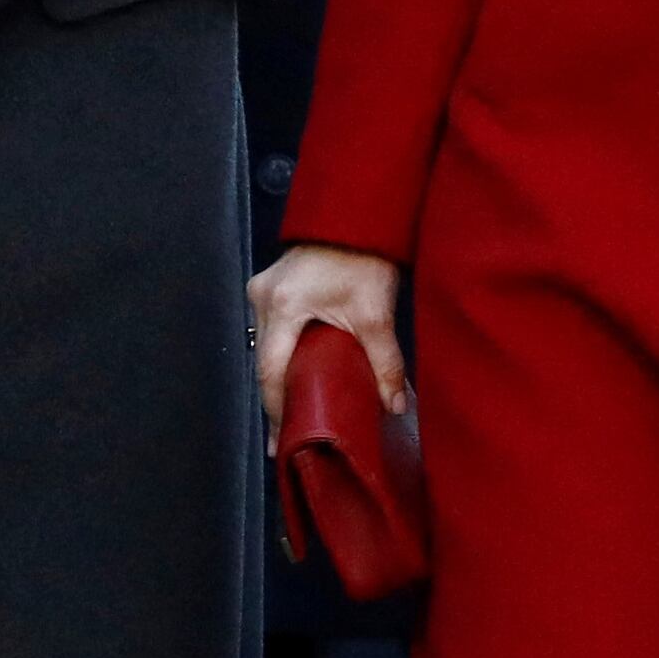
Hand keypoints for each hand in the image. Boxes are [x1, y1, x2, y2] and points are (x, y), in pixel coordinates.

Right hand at [252, 242, 407, 431]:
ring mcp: (263, 288)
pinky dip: (283, 354)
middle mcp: (263, 297)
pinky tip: (295, 375)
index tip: (284, 440)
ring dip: (279, 377)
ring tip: (293, 412)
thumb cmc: (365, 258)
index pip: (270, 372)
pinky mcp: (272, 285)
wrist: (360, 216)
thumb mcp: (376, 314)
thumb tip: (395, 405)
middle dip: (276, 400)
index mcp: (283, 305)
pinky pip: (272, 330)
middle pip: (264, 362)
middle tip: (288, 436)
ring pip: (266, 346)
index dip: (277, 410)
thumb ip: (385, 363)